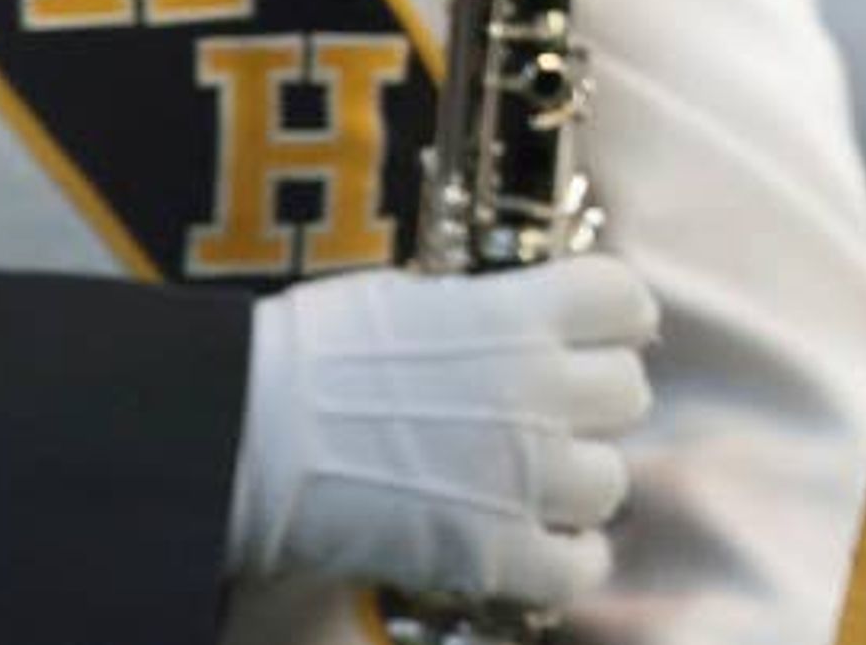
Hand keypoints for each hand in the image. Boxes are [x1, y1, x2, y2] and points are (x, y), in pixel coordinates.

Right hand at [226, 254, 658, 607]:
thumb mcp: (407, 297)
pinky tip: (540, 555)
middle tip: (544, 418)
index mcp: (521, 313)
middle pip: (626, 393)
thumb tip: (507, 318)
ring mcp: (521, 473)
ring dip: (574, 486)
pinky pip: (577, 568)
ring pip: (609, 482)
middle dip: (589, 406)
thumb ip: (479, 311)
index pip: (625, 303)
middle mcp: (539, 389)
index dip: (611, 323)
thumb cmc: (303, 353)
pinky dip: (567, 564)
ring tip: (528, 487)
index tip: (591, 337)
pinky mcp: (490, 551)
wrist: (239, 432)